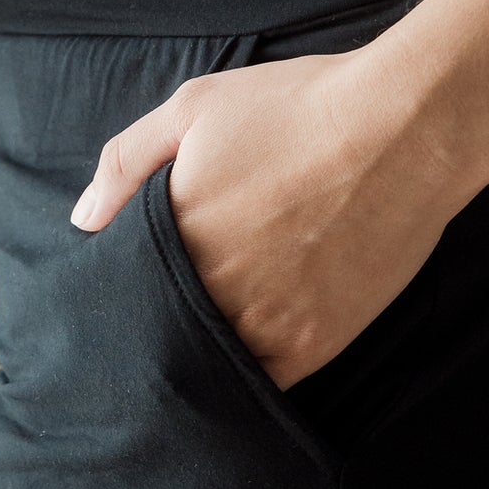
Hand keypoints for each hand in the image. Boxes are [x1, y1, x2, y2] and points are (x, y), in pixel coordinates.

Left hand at [70, 47, 475, 392]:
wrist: (405, 128)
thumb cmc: (301, 106)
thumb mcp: (196, 107)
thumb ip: (126, 162)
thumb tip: (83, 220)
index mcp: (174, 234)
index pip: (121, 292)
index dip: (121, 295)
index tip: (125, 293)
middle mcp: (211, 290)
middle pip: (161, 334)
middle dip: (157, 329)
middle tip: (167, 319)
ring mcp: (263, 324)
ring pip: (210, 365)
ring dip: (202, 356)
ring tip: (212, 337)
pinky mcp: (313, 345)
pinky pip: (263, 382)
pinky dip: (251, 374)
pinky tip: (253, 348)